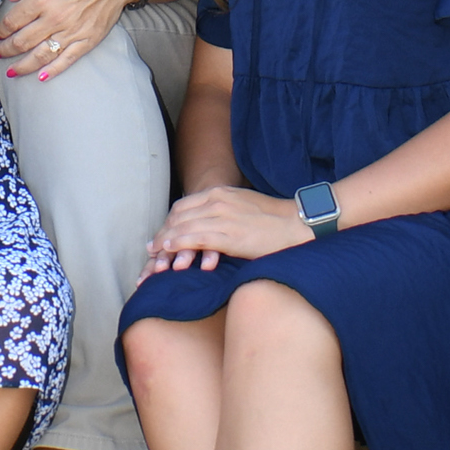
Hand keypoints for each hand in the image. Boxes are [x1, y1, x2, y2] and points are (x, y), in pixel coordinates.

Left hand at [0, 0, 142, 80]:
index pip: (13, 21)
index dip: (2, 30)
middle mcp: (54, 19)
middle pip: (22, 42)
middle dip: (7, 50)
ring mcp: (71, 32)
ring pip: (40, 56)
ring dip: (22, 66)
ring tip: (11, 71)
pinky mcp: (87, 41)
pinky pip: (66, 61)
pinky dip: (52, 71)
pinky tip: (41, 77)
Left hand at [138, 185, 310, 277]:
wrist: (297, 223)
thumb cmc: (273, 219)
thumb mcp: (243, 206)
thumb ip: (224, 210)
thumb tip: (212, 222)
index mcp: (220, 193)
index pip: (183, 207)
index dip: (169, 222)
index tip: (160, 236)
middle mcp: (217, 201)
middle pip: (179, 217)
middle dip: (163, 234)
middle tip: (151, 250)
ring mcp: (222, 216)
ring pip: (183, 227)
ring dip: (166, 242)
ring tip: (155, 256)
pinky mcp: (229, 234)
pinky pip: (196, 237)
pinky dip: (179, 244)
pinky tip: (170, 252)